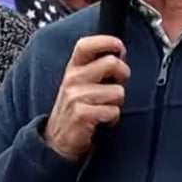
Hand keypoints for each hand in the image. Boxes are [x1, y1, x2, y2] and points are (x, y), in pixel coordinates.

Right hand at [43, 35, 129, 159]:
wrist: (58, 139)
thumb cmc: (75, 108)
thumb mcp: (79, 83)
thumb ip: (96, 68)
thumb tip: (120, 56)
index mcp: (73, 68)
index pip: (86, 45)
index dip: (107, 41)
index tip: (120, 48)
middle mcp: (73, 79)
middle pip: (111, 63)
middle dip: (123, 74)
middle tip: (118, 84)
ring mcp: (76, 96)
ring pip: (118, 91)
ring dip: (117, 103)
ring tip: (105, 108)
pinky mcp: (81, 114)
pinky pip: (113, 111)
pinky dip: (112, 118)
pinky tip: (102, 121)